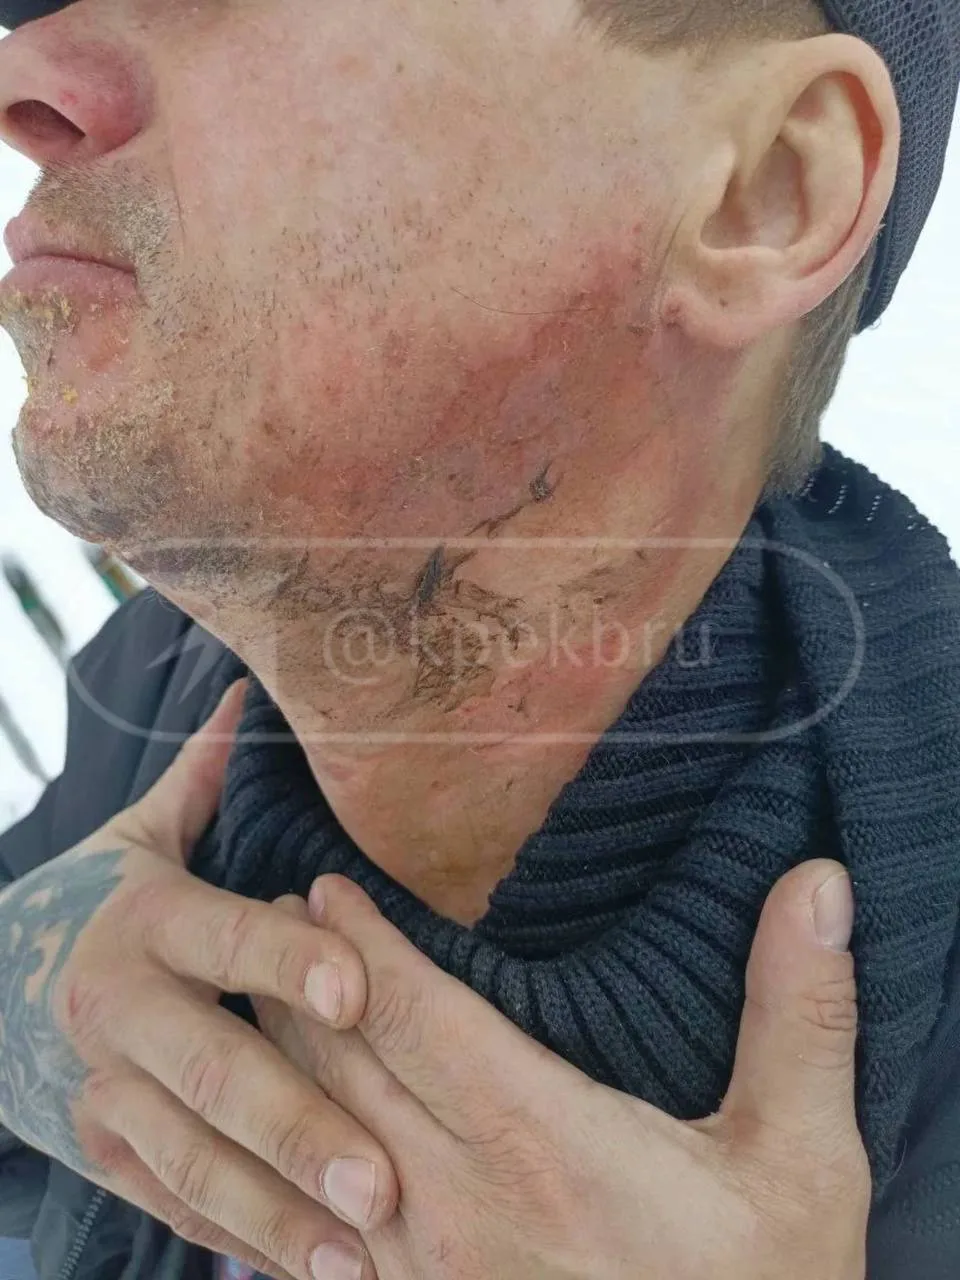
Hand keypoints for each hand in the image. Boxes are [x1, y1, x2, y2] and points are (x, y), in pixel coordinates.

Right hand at [0, 680, 398, 1279]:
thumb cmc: (96, 903)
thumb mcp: (137, 838)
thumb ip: (202, 779)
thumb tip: (249, 689)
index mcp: (146, 918)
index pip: (227, 935)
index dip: (287, 958)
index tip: (357, 989)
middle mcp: (121, 1006)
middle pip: (213, 1068)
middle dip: (298, 1127)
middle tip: (382, 1183)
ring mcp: (104, 1088)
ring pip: (191, 1157)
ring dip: (275, 1213)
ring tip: (357, 1260)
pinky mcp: (99, 1146)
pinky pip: (168, 1200)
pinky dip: (234, 1238)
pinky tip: (303, 1271)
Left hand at [254, 862, 870, 1279]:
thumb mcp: (802, 1163)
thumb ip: (798, 1015)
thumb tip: (817, 884)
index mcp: (539, 1143)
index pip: (412, 1013)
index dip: (358, 942)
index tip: (323, 887)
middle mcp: (455, 1204)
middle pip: (340, 1066)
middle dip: (298, 984)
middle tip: (269, 920)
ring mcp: (419, 1275)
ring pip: (313, 1138)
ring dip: (283, 1060)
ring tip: (263, 998)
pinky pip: (315, 1228)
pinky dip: (289, 1159)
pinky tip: (282, 1137)